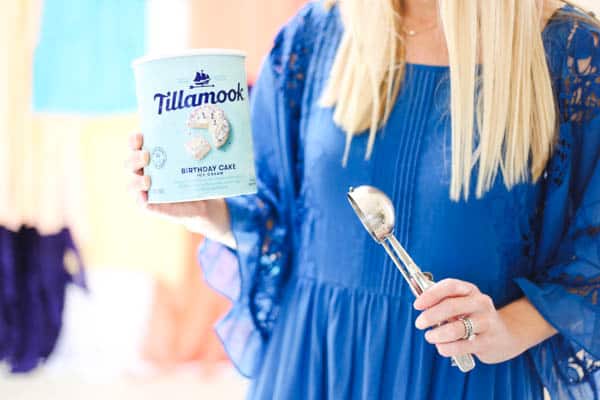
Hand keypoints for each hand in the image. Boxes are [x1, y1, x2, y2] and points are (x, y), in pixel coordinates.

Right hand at [125, 132, 235, 246]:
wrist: (205, 202)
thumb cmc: (199, 175)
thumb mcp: (199, 159)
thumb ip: (201, 147)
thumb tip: (217, 132)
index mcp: (153, 154)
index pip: (136, 143)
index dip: (134, 138)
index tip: (140, 135)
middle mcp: (145, 169)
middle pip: (130, 161)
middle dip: (134, 157)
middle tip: (146, 155)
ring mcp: (146, 188)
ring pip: (131, 182)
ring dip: (136, 180)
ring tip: (148, 179)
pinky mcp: (151, 204)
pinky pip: (140, 202)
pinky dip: (141, 199)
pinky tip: (146, 198)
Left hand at [413, 279, 531, 364]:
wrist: (506, 335)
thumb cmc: (475, 317)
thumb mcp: (461, 303)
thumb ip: (441, 300)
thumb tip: (417, 293)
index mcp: (470, 290)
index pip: (450, 286)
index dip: (431, 294)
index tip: (417, 305)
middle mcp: (480, 303)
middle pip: (451, 306)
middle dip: (430, 316)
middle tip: (419, 324)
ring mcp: (486, 322)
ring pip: (456, 328)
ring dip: (437, 334)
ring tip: (430, 337)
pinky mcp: (488, 341)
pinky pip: (462, 346)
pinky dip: (446, 348)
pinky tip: (441, 347)